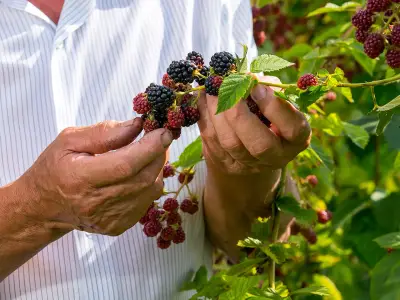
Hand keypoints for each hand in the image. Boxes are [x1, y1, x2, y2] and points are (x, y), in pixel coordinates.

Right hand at [19, 118, 172, 235]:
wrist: (44, 207)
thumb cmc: (55, 168)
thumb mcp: (70, 140)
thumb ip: (105, 132)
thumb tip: (138, 125)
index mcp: (81, 178)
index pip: (126, 164)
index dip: (151, 147)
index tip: (165, 131)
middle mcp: (97, 203)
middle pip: (143, 178)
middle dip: (158, 154)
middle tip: (160, 137)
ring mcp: (110, 219)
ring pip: (150, 190)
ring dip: (156, 167)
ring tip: (148, 153)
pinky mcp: (118, 226)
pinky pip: (147, 201)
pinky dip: (149, 182)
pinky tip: (139, 172)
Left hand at [198, 75, 310, 174]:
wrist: (249, 143)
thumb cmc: (267, 112)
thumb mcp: (275, 100)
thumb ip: (266, 88)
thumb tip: (245, 77)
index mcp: (297, 138)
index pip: (293, 128)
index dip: (275, 108)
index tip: (257, 87)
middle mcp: (277, 156)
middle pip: (259, 145)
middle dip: (241, 115)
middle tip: (229, 89)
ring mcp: (251, 165)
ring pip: (231, 143)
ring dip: (217, 112)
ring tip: (212, 88)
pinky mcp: (228, 165)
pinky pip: (212, 142)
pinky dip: (205, 117)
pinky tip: (205, 100)